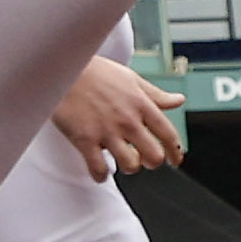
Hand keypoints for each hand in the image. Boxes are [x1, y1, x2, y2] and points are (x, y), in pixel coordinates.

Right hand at [53, 56, 186, 176]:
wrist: (62, 66)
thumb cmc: (95, 71)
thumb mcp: (130, 79)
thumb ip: (156, 95)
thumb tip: (178, 101)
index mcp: (141, 104)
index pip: (168, 134)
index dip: (175, 152)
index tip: (174, 160)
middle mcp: (127, 119)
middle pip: (154, 156)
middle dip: (152, 162)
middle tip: (144, 159)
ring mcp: (106, 131)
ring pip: (130, 165)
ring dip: (128, 167)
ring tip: (121, 160)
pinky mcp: (84, 138)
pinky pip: (98, 168)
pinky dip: (101, 175)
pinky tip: (100, 171)